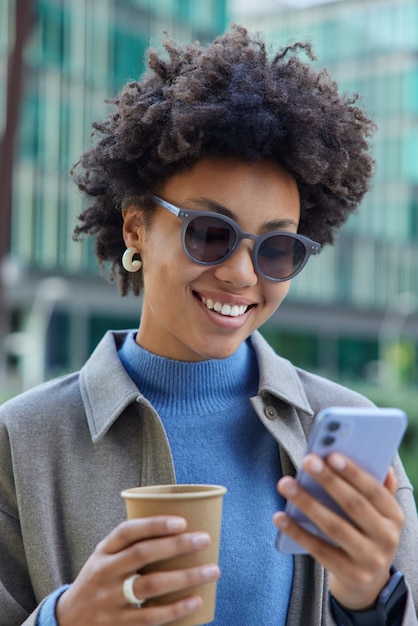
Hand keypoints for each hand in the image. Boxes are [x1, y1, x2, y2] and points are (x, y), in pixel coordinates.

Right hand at [56, 516, 219, 624]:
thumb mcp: (105, 559)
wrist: (68, 621)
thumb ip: (131, 546)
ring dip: (185, 577)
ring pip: (150, 585)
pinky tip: (196, 600)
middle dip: (176, 545)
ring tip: (211, 570)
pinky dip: (176, 609)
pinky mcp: (118, 624)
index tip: (181, 521)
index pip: (127, 531)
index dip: (154, 525)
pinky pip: (150, 617)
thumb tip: (180, 531)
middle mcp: (104, 573)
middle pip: (142, 554)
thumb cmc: (100, 581)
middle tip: (204, 539)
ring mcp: (110, 600)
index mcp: (103, 551)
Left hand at [273, 454, 403, 609]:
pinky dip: (297, 531)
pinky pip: (319, 550)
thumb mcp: (378, 513)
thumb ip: (378, 489)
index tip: (331, 455)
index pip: (374, 491)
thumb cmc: (367, 534)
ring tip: (286, 484)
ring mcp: (369, 559)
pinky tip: (280, 516)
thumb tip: (382, 466)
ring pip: (334, 527)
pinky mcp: (350, 575)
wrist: (368, 582)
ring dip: (307, 502)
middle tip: (307, 461)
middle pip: (354, 505)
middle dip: (329, 480)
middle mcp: (386, 538)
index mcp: (394, 516)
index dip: (353, 472)